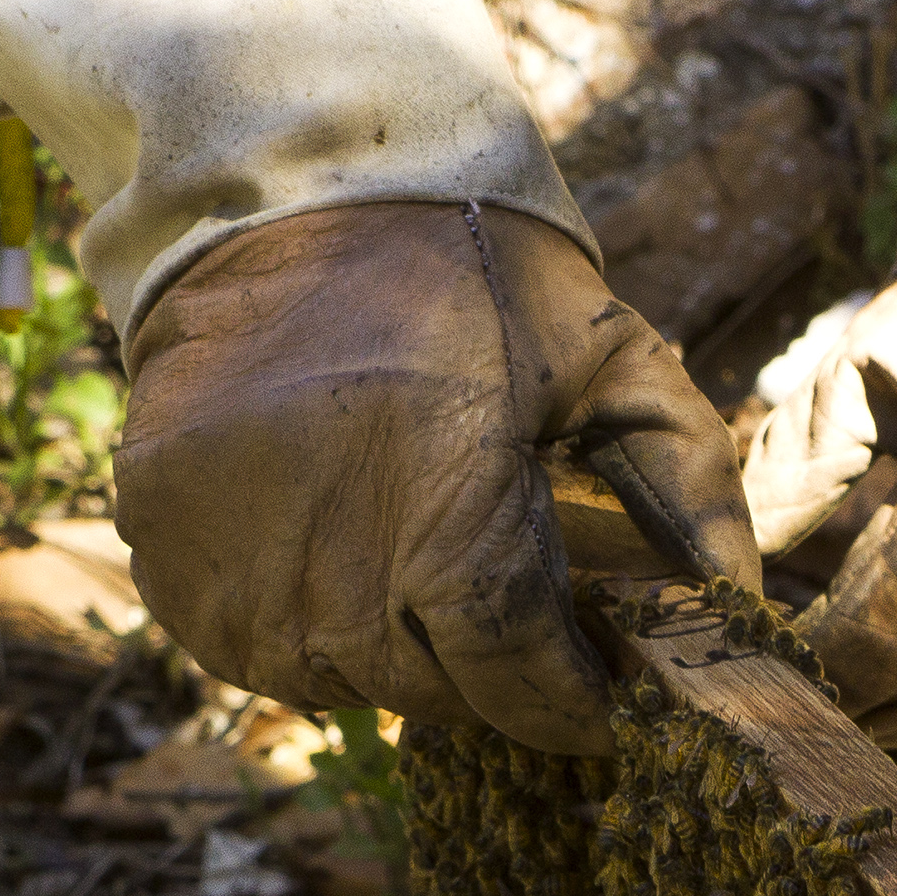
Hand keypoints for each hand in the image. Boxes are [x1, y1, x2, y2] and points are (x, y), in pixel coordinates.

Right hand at [116, 202, 758, 753]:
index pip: (516, 677)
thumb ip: (693, 493)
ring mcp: (229, 561)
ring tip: (410, 549)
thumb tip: (736, 623)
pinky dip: (300, 624)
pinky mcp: (160, 547)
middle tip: (505, 596)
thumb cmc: (478, 281)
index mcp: (446, 508)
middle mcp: (327, 556)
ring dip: (388, 646)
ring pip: (337, 680)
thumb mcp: (617, 362)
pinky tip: (330, 542)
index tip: (602, 699)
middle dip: (485, 668)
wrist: (295, 191)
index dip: (569, 704)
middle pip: (429, 690)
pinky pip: (248, 647)